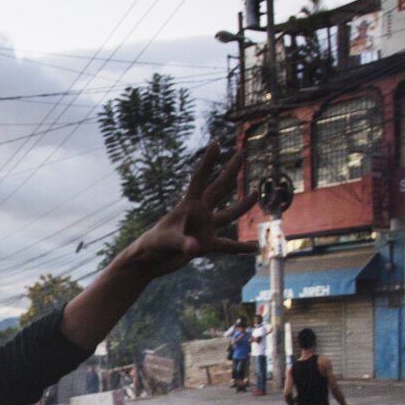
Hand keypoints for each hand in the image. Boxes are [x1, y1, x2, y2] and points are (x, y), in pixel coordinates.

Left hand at [121, 143, 258, 278]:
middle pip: (218, 190)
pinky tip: (254, 248)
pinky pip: (227, 246)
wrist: (148, 261)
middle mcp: (198, 214)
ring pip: (228, 215)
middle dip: (229, 173)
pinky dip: (239, 248)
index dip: (208, 162)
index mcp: (187, 206)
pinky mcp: (205, 246)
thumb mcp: (167, 242)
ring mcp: (203, 229)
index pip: (199, 179)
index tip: (216, 143)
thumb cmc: (152, 246)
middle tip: (240, 155)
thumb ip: (182, 243)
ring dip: (242, 206)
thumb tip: (195, 248)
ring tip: (256, 193)